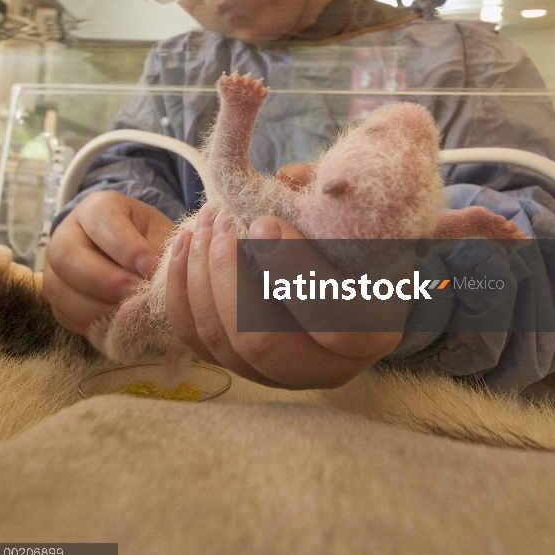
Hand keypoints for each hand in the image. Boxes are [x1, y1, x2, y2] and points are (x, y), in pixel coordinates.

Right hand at [44, 191, 174, 337]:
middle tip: (136, 295)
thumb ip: (158, 251)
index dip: (126, 248)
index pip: (102, 221)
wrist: (134, 254)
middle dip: (104, 280)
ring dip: (96, 308)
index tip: (151, 269)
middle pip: (67, 256)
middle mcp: (66, 234)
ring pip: (59, 290)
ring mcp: (55, 269)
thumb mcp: (160, 233)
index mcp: (96, 208)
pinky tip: (118, 324)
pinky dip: (91, 324)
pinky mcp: (57, 299)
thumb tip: (155, 279)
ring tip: (130, 314)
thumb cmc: (149, 239)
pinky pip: (65, 315)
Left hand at [164, 202, 407, 388]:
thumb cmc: (360, 240)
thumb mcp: (361, 219)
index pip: (335, 324)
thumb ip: (331, 204)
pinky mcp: (239, 366)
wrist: (348, 274)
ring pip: (221, 340)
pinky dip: (183, 290)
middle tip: (223, 221)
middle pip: (261, 341)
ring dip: (203, 274)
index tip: (264, 222)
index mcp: (371, 334)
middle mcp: (325, 369)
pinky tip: (187, 242)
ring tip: (206, 221)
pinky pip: (196, 338)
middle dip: (229, 275)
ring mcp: (276, 375)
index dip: (293, 273)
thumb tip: (288, 180)